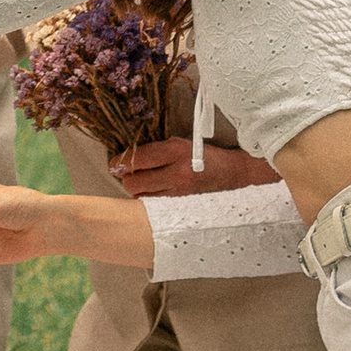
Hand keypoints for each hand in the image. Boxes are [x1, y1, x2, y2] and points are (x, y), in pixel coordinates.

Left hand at [112, 135, 282, 198]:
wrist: (234, 174)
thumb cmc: (205, 156)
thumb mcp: (181, 143)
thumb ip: (155, 150)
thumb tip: (128, 158)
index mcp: (175, 151)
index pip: (136, 159)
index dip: (121, 161)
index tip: (116, 162)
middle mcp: (176, 173)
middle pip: (133, 182)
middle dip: (127, 178)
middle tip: (130, 173)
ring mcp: (179, 193)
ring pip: (141, 197)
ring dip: (137, 190)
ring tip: (145, 183)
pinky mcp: (182, 207)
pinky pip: (154, 206)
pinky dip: (150, 200)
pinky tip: (156, 193)